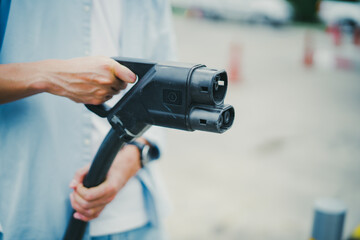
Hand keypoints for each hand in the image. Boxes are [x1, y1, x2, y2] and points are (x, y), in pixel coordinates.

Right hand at [0, 56, 135, 103]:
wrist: (60, 76)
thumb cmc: (79, 66)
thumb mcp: (99, 59)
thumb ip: (115, 67)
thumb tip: (130, 77)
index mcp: (109, 66)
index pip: (130, 76)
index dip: (130, 78)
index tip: (131, 79)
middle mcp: (108, 79)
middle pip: (122, 86)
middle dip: (116, 82)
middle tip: (104, 77)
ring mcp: (103, 91)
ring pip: (115, 93)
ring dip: (109, 89)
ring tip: (96, 82)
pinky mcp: (97, 100)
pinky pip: (107, 99)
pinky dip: (102, 95)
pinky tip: (92, 89)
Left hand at [69, 143, 140, 220]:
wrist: (124, 168)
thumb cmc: (110, 165)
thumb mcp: (95, 164)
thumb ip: (81, 173)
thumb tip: (71, 185)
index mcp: (110, 187)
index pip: (89, 196)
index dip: (79, 191)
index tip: (79, 183)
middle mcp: (110, 197)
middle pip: (87, 205)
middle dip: (76, 198)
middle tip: (75, 189)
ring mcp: (108, 202)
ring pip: (89, 212)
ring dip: (77, 206)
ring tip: (74, 196)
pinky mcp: (105, 204)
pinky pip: (94, 215)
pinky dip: (84, 217)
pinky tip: (76, 214)